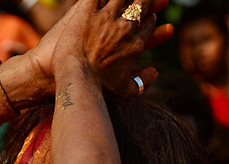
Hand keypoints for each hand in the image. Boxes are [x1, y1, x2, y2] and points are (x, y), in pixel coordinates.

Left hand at [50, 0, 172, 95]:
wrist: (74, 77)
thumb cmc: (96, 87)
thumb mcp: (123, 90)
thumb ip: (142, 82)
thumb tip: (154, 72)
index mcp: (135, 44)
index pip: (149, 22)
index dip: (149, 16)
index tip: (146, 15)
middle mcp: (125, 28)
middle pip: (141, 5)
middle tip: (140, 0)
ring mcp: (106, 17)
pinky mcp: (87, 10)